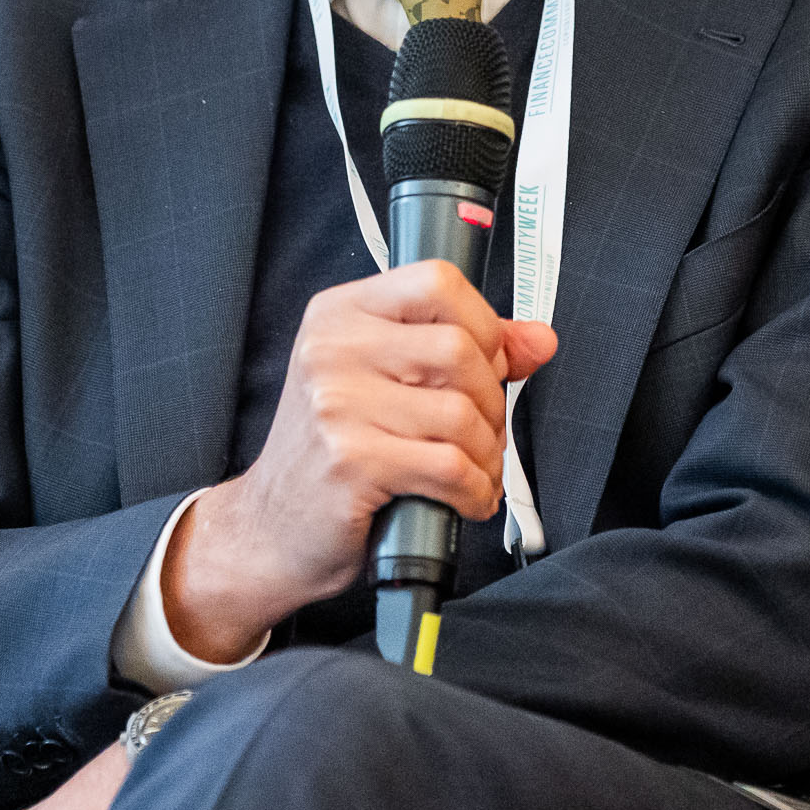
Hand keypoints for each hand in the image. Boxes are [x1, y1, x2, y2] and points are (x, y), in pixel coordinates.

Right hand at [162, 260, 556, 659]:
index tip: (487, 362)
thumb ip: (466, 350)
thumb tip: (539, 339)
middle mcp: (332, 348)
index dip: (482, 323)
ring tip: (474, 470)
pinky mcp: (351, 461)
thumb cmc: (333, 452)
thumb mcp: (387, 381)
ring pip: (461, 413)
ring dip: (488, 454)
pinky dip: (475, 491)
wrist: (270, 528)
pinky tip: (465, 498)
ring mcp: (336, 404)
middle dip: (492, 400)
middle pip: (459, 349)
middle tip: (482, 431)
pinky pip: (451, 467)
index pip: (436, 281)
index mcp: (341, 313)